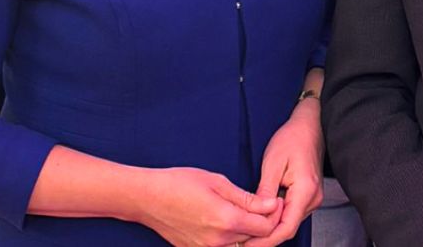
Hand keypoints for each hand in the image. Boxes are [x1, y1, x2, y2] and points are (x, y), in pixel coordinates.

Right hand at [139, 167, 281, 246]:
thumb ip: (247, 198)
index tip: (274, 201)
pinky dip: (232, 239)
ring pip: (241, 246)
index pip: (266, 227)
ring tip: (246, 213)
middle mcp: (218, 241)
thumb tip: (271, 205)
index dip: (275, 214)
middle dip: (264, 222)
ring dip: (249, 233)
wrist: (147, 198)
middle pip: (256, 239)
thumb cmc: (179, 183)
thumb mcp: (218, 182)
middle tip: (264, 204)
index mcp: (226, 220)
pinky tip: (228, 222)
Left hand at [244, 99, 323, 246]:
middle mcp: (312, 198)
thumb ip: (265, 191)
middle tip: (241, 242)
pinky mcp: (307, 196)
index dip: (266, 241)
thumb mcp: (273, 163)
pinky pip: (291, 214)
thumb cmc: (292, 138)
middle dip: (265, 238)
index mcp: (305, 191)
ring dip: (270, 229)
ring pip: (289, 223)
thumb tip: (256, 215)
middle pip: (288, 228)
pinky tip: (260, 219)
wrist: (309, 125)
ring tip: (247, 233)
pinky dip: (276, 219)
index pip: (287, 228)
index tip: (247, 245)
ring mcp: (312, 198)